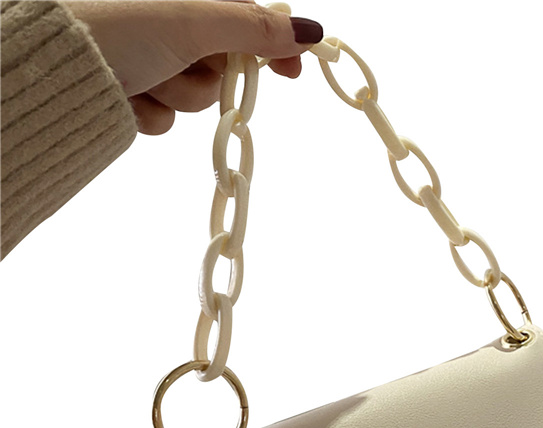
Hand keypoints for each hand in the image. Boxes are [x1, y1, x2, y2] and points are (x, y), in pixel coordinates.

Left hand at [64, 0, 322, 134]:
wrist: (56, 70)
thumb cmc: (120, 27)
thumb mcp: (195, 22)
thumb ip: (254, 29)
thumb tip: (309, 29)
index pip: (249, 20)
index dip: (275, 47)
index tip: (293, 71)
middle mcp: (171, 23)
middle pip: (224, 65)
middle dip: (208, 75)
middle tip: (188, 65)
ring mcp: (152, 59)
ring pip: (196, 95)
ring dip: (177, 95)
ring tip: (145, 77)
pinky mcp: (135, 91)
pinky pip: (168, 115)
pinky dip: (153, 112)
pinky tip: (130, 95)